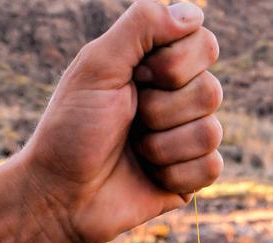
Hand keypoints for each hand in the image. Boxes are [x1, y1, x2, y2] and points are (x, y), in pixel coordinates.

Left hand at [20, 0, 222, 242]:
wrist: (61, 195)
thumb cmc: (71, 130)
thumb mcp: (97, 66)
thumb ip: (141, 27)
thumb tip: (193, 14)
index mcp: (156, 65)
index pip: (204, 44)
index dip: (174, 65)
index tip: (137, 77)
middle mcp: (177, 98)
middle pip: (211, 91)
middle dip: (161, 110)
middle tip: (130, 121)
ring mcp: (186, 139)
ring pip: (211, 132)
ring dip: (163, 146)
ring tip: (135, 151)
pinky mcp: (190, 178)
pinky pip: (211, 167)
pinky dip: (175, 174)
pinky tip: (150, 176)